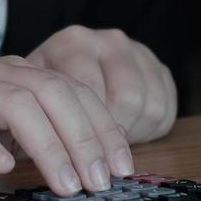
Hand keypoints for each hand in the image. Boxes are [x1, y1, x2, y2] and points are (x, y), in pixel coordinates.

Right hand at [0, 55, 134, 195]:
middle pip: (54, 94)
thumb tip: (85, 167)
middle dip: (85, 139)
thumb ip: (34, 140)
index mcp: (13, 75)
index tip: (123, 167)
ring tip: (67, 183)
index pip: (74, 93)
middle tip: (102, 181)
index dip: (104, 129)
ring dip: (48, 146)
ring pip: (15, 105)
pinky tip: (3, 167)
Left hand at [27, 25, 177, 144]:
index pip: (88, 92)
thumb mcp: (34, 99)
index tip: (79, 160)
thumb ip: (47, 117)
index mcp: (73, 43)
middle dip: (113, 135)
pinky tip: (129, 130)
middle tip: (99, 155)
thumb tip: (70, 157)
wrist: (71, 69)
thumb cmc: (48, 92)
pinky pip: (167, 107)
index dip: (86, 133)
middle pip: (127, 98)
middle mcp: (109, 40)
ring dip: (133, 132)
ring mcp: (138, 52)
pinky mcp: (160, 68)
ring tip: (111, 140)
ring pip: (150, 106)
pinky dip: (151, 128)